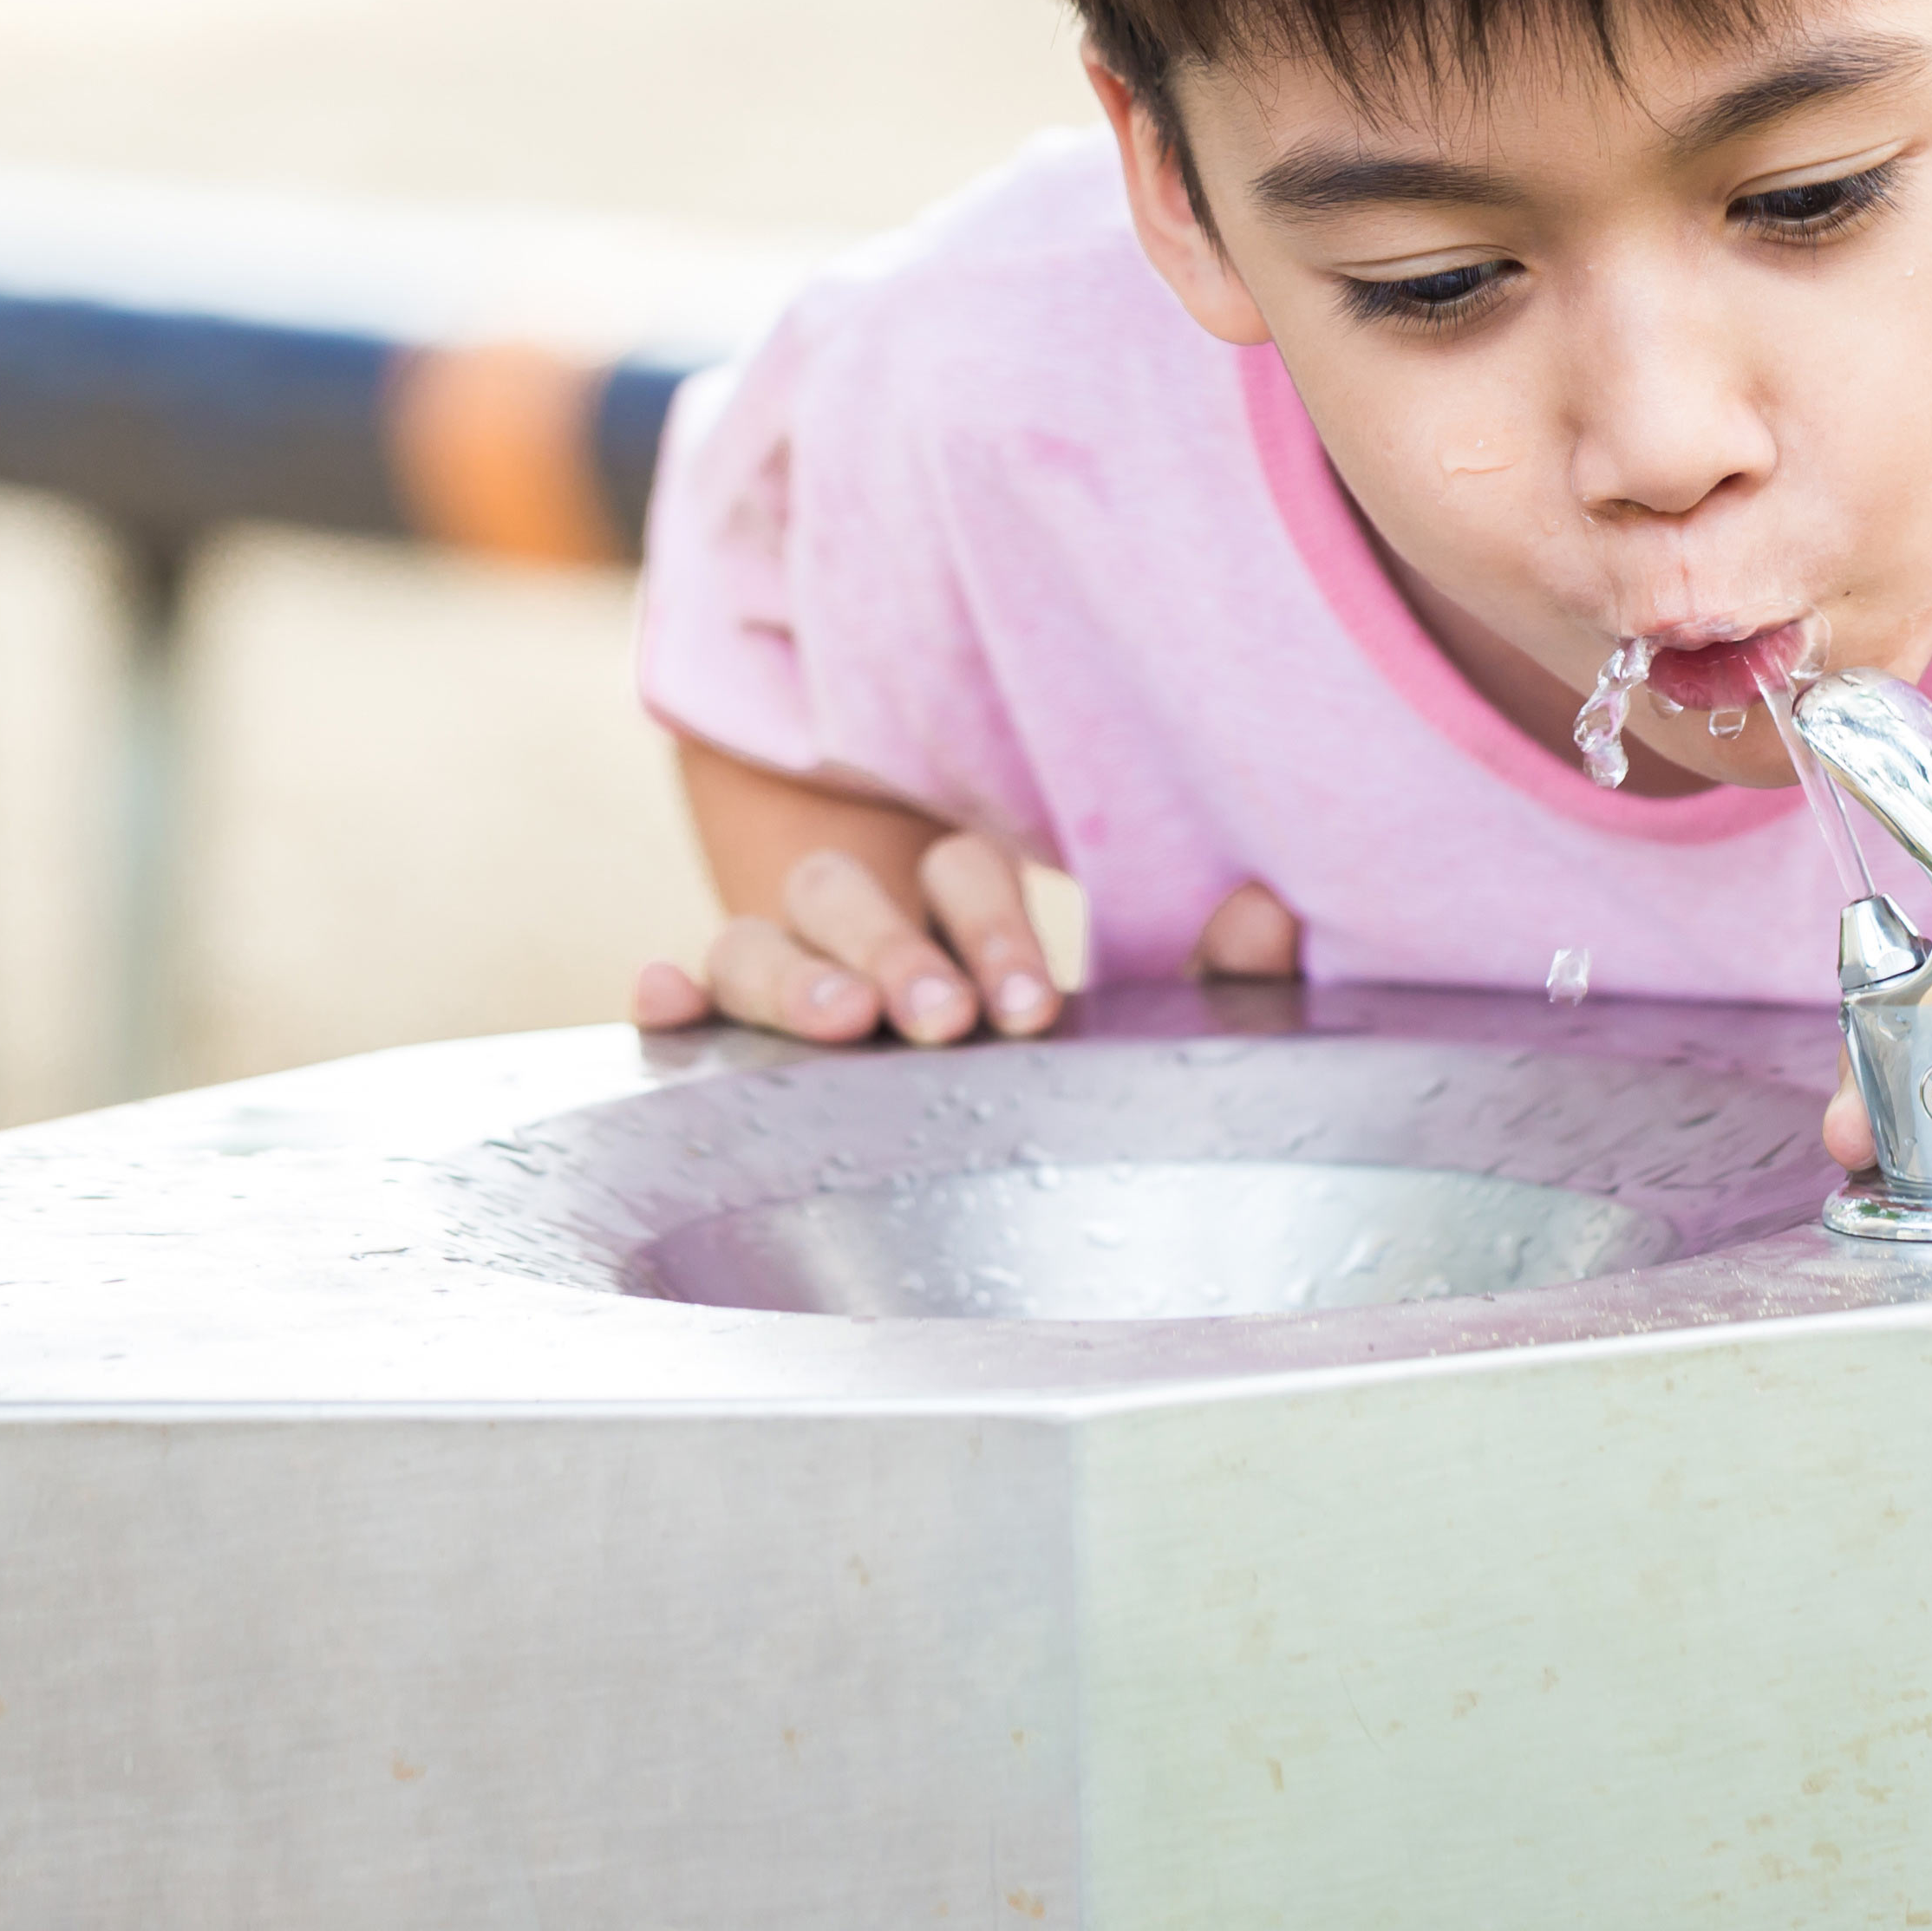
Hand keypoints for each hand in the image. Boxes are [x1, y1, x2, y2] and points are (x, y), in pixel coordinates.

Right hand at [629, 845, 1310, 1044]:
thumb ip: (1211, 967)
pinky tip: (663, 1003)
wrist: (950, 1061)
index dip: (990, 928)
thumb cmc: (1044, 1020)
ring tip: (844, 1028)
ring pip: (757, 936)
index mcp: (957, 886)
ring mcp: (783, 967)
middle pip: (845, 892)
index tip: (1033, 1008)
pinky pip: (686, 995)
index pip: (958, 869)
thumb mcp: (1135, 1003)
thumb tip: (1268, 913)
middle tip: (941, 1019)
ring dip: (794, 975)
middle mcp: (861, 914)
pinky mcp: (723, 1028)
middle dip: (892, 947)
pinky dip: (668, 991)